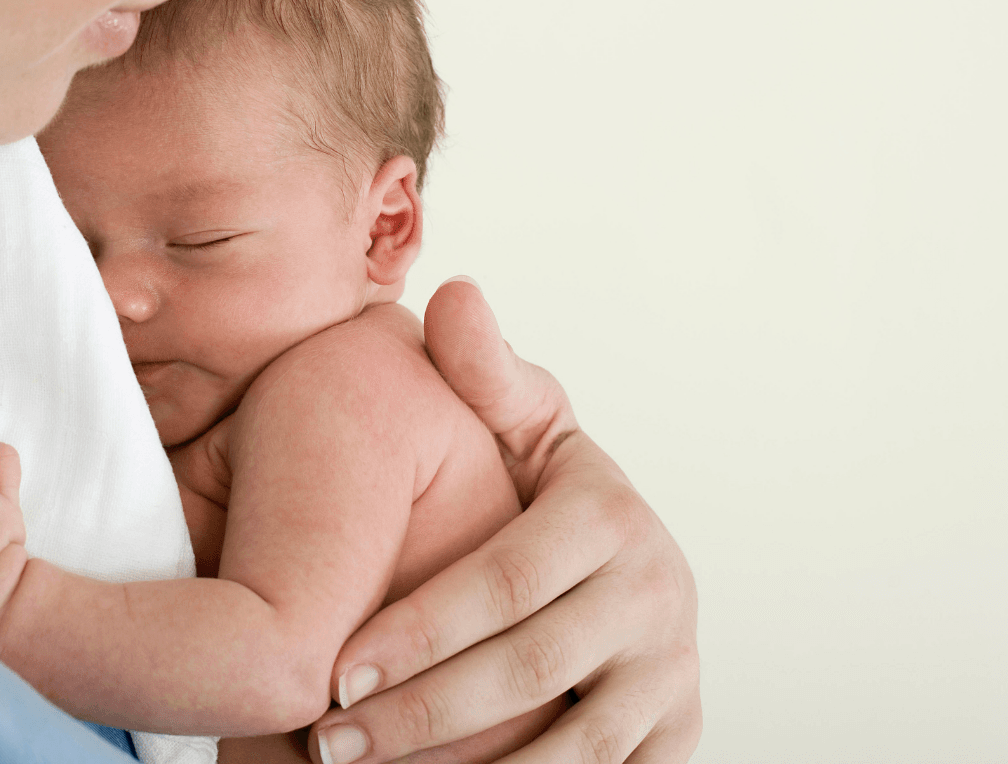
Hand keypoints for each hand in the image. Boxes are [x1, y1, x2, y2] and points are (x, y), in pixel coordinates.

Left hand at [309, 279, 700, 763]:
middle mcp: (657, 593)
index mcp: (608, 514)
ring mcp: (674, 672)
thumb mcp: (528, 426)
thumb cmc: (546, 492)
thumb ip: (486, 373)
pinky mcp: (679, 736)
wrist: (632, 570)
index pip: (502, 582)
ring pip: (570, 749)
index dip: (416, 632)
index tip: (331, 670)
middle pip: (525, 670)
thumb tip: (452, 290)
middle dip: (418, 714)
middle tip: (328, 744)